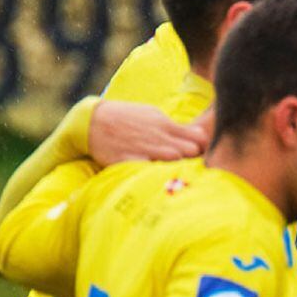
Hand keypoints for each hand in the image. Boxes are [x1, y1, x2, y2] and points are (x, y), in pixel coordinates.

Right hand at [89, 100, 210, 165]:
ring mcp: (143, 148)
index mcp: (165, 124)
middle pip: (189, 150)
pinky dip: (154, 175)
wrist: (92, 121)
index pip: (197, 138)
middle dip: (196, 160)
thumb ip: (174, 127)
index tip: (204, 156)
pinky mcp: (127, 160)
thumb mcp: (152, 115)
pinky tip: (159, 180)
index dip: (204, 149)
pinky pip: (145, 170)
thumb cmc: (126, 118)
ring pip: (172, 159)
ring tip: (180, 176)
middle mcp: (157, 136)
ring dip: (179, 167)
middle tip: (196, 170)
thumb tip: (199, 135)